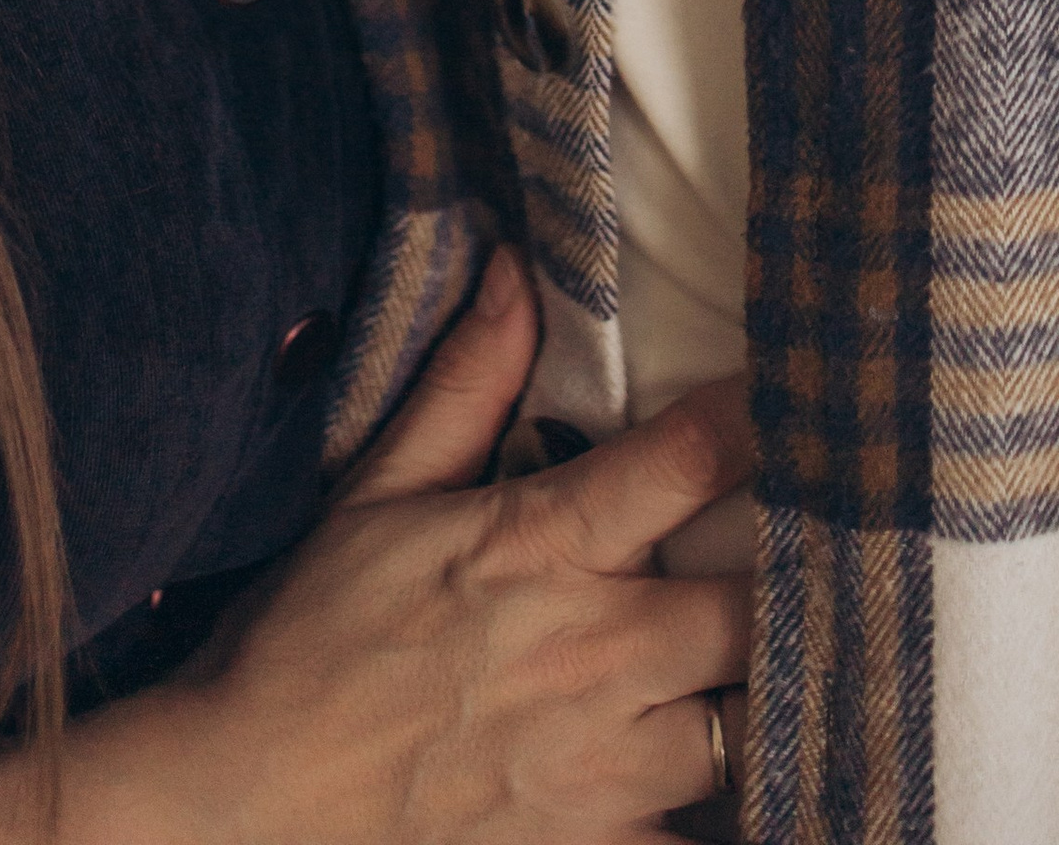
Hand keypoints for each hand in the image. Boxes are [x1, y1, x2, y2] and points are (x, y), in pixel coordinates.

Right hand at [0, 249, 751, 844]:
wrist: (254, 796)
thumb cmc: (312, 636)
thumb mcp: (375, 492)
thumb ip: (463, 386)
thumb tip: (513, 270)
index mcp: (542, 546)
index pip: (686, 464)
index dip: (754, 426)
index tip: (799, 401)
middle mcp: (593, 650)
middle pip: (752, 605)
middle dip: (781, 578)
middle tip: (804, 548)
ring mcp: (604, 762)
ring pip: (747, 722)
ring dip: (751, 690)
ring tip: (758, 661)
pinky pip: (700, 834)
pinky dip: (720, 809)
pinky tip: (725, 775)